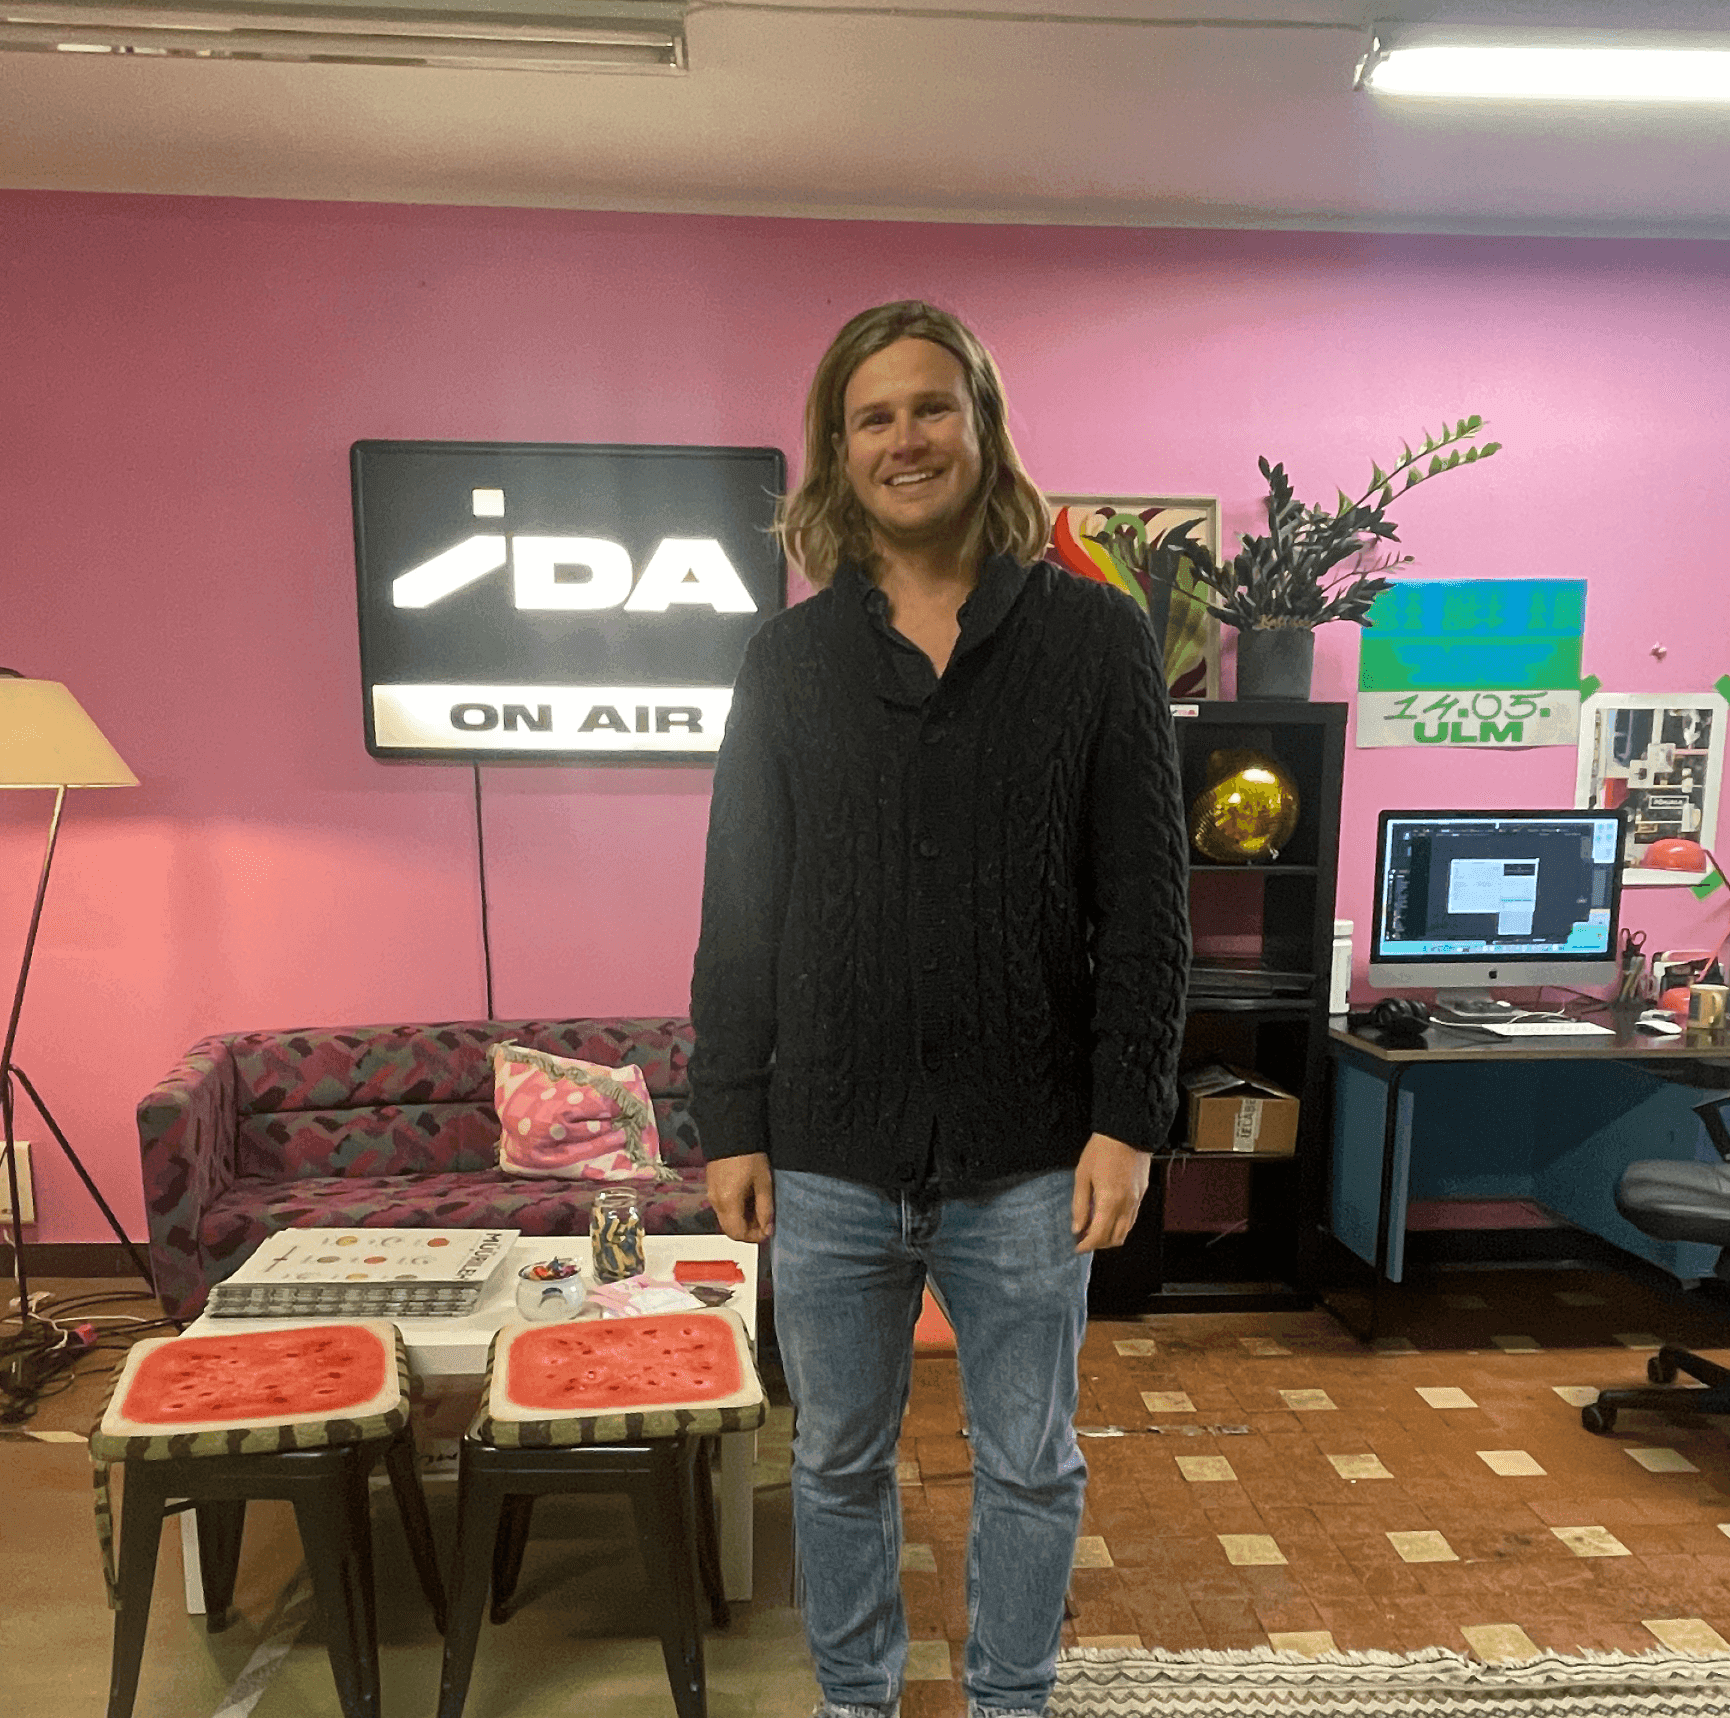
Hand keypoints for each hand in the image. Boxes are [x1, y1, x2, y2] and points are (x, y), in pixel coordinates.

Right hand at [706, 1153, 774, 1243]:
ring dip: (742, 1220)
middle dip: (748, 1230)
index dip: (754, 1237)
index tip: (767, 1231)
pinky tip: (747, 1198)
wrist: (732, 1133)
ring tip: (758, 1208)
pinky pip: (722, 1207)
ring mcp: (712, 1194)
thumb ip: (765, 1208)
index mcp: (728, 1202)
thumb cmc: (749, 1155)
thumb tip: (767, 1228)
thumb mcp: (763, 1183)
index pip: (738, 1233)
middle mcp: (716, 1201)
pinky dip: (735, 1210)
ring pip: (725, 1219)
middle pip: (729, 1229)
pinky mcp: (711, 1187)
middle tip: (764, 1222)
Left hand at [1071, 1132, 1149, 1252]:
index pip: (1099, 1236)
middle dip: (1098, 1244)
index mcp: (1109, 1201)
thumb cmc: (1101, 1150)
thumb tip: (1077, 1228)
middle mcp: (1126, 1205)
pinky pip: (1132, 1219)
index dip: (1087, 1245)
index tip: (1077, 1247)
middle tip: (1084, 1240)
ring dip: (1110, 1237)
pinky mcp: (1142, 1194)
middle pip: (1115, 1239)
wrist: (1126, 1131)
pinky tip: (1108, 1218)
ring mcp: (1137, 1200)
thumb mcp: (1082, 1175)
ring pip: (1126, 1231)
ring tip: (1095, 1230)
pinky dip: (1120, 1226)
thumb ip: (1079, 1204)